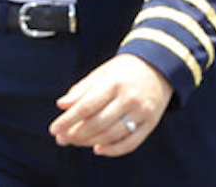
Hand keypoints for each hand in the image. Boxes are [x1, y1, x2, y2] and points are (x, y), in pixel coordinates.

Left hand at [49, 53, 173, 156]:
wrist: (161, 65)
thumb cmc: (126, 70)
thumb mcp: (103, 72)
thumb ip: (82, 88)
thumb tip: (62, 105)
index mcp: (115, 82)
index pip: (87, 106)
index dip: (68, 120)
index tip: (54, 129)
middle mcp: (129, 97)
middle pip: (98, 123)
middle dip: (76, 134)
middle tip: (62, 139)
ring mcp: (142, 111)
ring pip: (112, 134)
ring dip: (90, 142)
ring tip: (76, 142)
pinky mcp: (151, 122)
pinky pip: (131, 142)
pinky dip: (113, 150)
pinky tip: (98, 149)